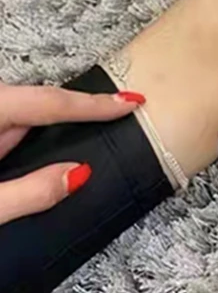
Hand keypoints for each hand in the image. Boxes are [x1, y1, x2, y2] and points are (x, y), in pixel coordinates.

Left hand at [0, 83, 145, 224]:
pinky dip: (37, 126)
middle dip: (80, 106)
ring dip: (57, 117)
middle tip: (122, 106)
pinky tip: (53, 133)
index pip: (50, 102)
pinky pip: (12, 120)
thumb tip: (79, 175)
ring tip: (98, 118)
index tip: (130, 102)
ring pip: (25, 109)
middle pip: (39, 100)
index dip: (94, 104)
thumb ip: (30, 193)